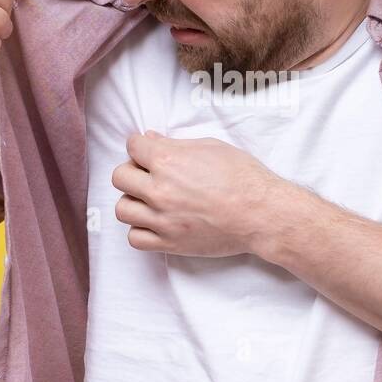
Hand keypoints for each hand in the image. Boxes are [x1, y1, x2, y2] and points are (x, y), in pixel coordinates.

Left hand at [112, 131, 286, 256]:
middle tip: (149, 174)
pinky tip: (155, 222)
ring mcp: (162, 219)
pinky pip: (134, 238)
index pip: (132, 146)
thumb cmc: (243, 177)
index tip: (147, 151)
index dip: (140, 146)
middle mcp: (159, 190)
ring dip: (133, 201)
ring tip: (151, 200)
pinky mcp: (169, 243)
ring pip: (122, 209)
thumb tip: (150, 139)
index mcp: (168, 161)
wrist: (261, 214)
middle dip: (132, 171)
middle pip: (119, 177)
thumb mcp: (211, 148)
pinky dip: (141, 229)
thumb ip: (176, 144)